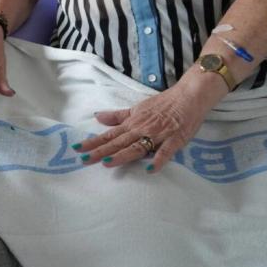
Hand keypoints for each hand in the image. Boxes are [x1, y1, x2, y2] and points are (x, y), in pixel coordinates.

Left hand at [72, 80, 220, 172]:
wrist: (189, 96)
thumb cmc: (163, 104)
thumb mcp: (137, 108)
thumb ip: (118, 116)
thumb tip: (97, 117)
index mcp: (132, 124)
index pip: (109, 135)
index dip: (93, 142)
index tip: (77, 149)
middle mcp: (141, 129)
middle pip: (118, 143)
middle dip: (101, 151)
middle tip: (84, 160)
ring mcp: (158, 135)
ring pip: (137, 147)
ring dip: (123, 155)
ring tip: (107, 163)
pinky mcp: (175, 139)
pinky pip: (166, 151)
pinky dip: (159, 160)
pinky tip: (150, 169)